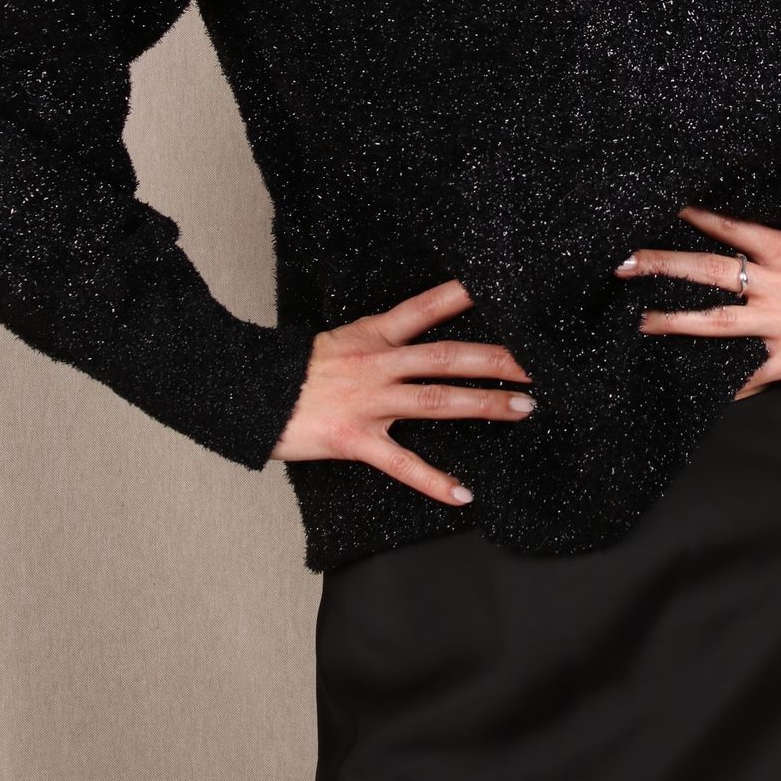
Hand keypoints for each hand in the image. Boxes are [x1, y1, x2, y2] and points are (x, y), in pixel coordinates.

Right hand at [268, 279, 536, 506]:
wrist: (244, 393)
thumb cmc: (290, 372)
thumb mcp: (338, 341)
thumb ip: (376, 342)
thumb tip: (411, 342)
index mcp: (372, 335)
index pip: (427, 307)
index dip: (465, 295)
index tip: (502, 286)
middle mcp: (377, 363)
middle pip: (447, 356)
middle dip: (496, 359)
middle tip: (537, 363)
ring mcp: (368, 401)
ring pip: (436, 400)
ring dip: (483, 404)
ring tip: (522, 408)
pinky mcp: (355, 439)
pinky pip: (402, 464)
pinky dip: (434, 481)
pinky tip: (462, 494)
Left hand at [617, 205, 780, 400]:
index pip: (734, 227)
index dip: (697, 216)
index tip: (663, 206)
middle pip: (711, 268)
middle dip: (665, 263)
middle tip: (626, 260)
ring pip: (717, 318)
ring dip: (675, 320)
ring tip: (640, 320)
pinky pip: (747, 374)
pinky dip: (721, 384)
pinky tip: (694, 391)